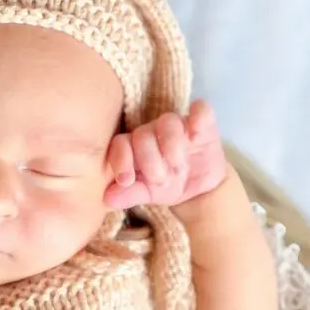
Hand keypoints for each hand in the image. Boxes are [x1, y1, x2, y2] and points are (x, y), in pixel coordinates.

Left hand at [104, 99, 226, 209]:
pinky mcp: (201, 122)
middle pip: (143, 134)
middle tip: (160, 180)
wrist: (200, 189)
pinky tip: (196, 136)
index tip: (126, 180)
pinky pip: (200, 110)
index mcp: (134, 146)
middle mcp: (152, 131)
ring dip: (171, 144)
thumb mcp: (148, 194)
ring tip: (177, 167)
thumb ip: (129, 194)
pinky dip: (198, 118)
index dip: (121, 160)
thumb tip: (108, 199)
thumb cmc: (167, 186)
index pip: (120, 143)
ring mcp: (177, 124)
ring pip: (168, 121)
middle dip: (149, 160)